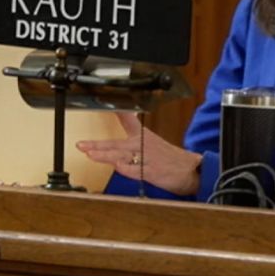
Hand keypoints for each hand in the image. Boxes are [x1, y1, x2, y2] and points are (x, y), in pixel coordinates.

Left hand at [77, 113, 201, 196]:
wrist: (192, 170)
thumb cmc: (172, 159)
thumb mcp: (154, 143)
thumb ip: (135, 135)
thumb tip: (122, 125)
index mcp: (144, 137)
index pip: (128, 120)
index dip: (115, 112)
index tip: (102, 103)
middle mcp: (144, 146)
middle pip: (117, 143)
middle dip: (98, 144)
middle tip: (82, 144)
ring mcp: (148, 159)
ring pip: (123, 156)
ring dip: (106, 155)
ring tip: (91, 154)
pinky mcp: (153, 172)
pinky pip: (137, 170)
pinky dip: (126, 168)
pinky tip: (117, 167)